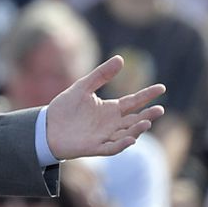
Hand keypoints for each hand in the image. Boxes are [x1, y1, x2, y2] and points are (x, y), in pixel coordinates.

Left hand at [45, 56, 164, 160]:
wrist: (46, 126)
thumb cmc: (65, 108)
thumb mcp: (82, 87)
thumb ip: (101, 75)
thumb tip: (120, 58)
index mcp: (110, 109)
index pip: (133, 101)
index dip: (147, 95)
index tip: (161, 87)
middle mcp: (112, 124)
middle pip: (135, 119)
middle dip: (148, 115)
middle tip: (159, 109)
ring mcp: (105, 136)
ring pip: (127, 134)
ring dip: (137, 129)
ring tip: (146, 122)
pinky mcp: (95, 147)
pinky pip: (112, 147)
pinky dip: (121, 144)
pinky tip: (130, 139)